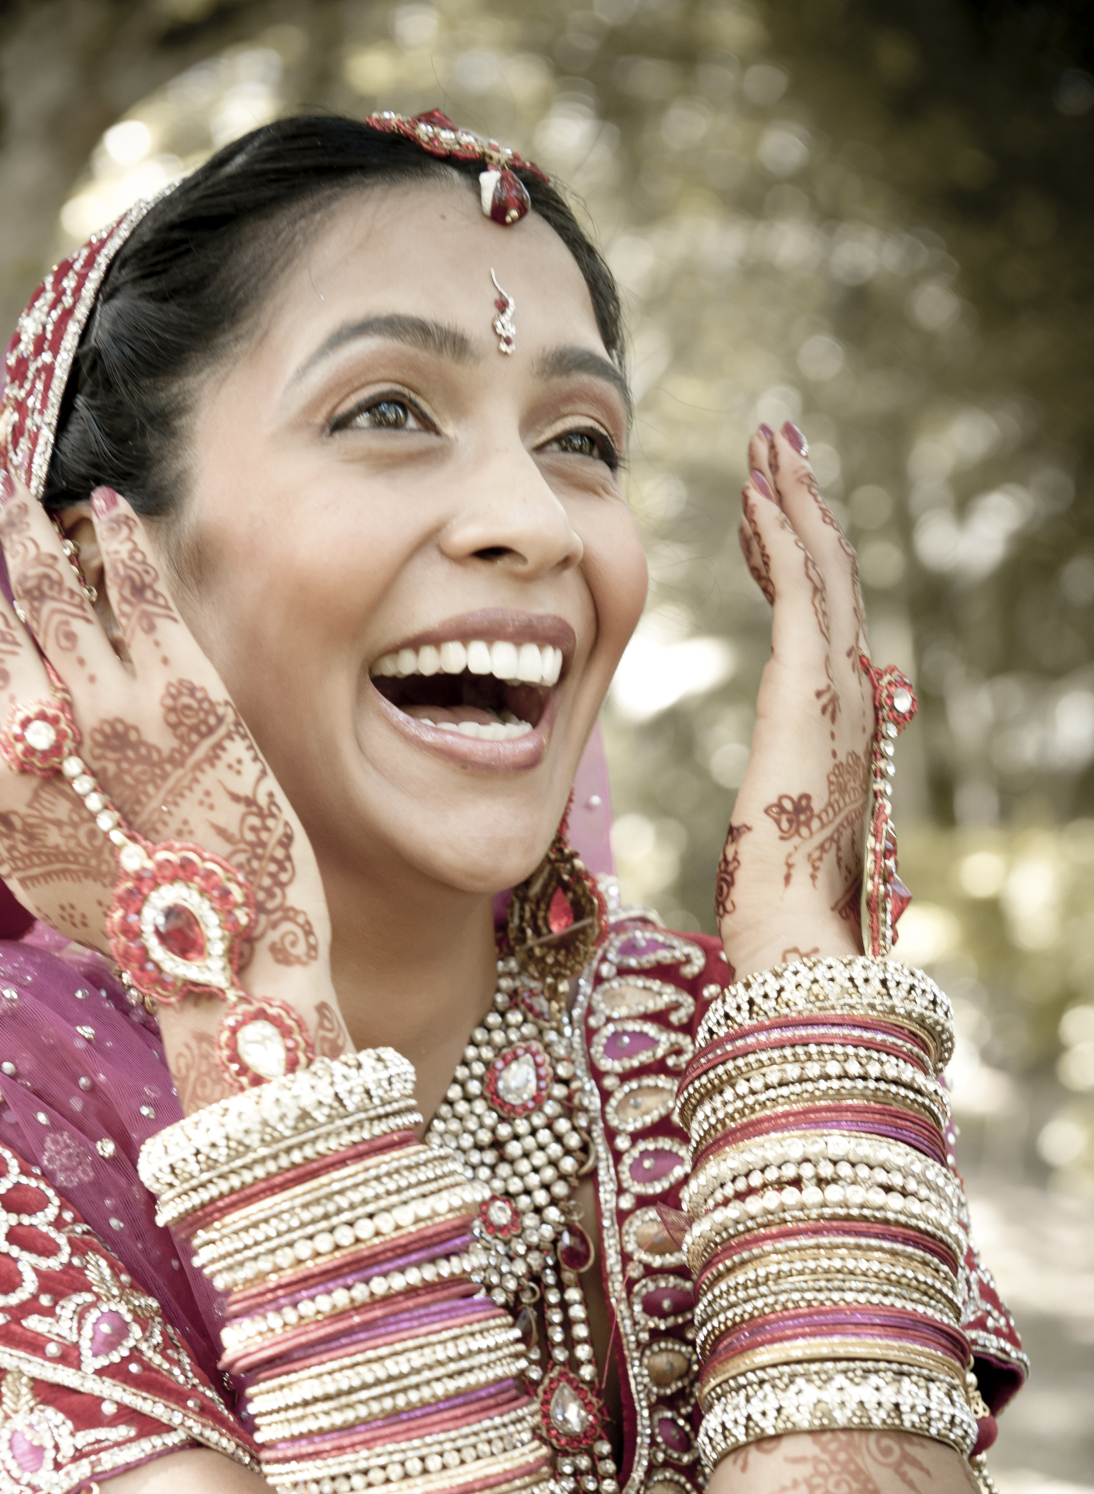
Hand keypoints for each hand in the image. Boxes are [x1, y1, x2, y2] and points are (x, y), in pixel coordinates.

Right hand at [0, 474, 347, 1107]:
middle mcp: (36, 733)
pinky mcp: (188, 689)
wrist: (222, 959)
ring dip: (25, 527)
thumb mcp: (23, 870)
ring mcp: (113, 703)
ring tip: (13, 494)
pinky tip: (102, 505)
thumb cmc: (122, 920)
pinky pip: (140, 590)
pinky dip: (115, 539)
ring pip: (50, 585)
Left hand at [715, 421, 874, 978]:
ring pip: (819, 568)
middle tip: (775, 445)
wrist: (793, 933)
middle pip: (829, 577)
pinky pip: (794, 592)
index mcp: (844, 722)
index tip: (761, 509)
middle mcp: (853, 694)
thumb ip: (787, 796)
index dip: (792, 554)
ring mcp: (836, 688)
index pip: (819, 617)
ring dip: (792, 499)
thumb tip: (775, 801)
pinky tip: (757, 492)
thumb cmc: (781, 904)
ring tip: (768, 443)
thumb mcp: (782, 828)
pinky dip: (778, 535)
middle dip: (800, 504)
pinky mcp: (804, 690)